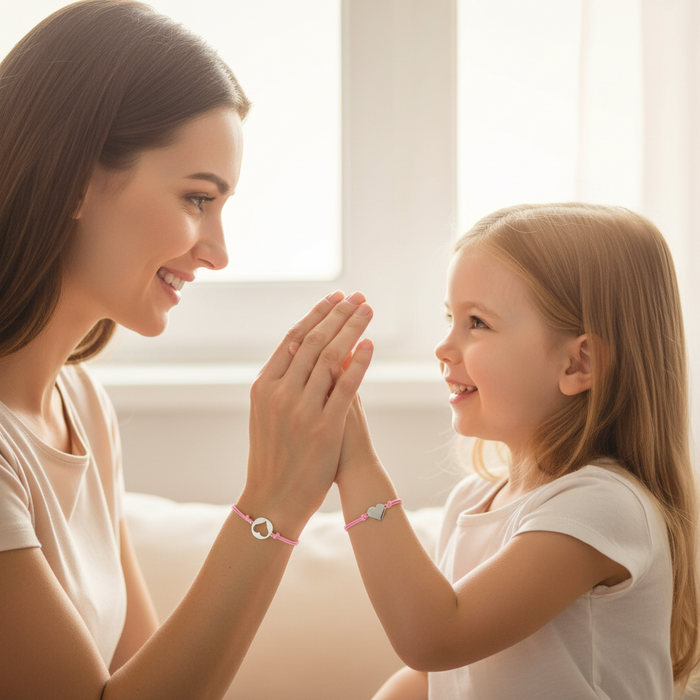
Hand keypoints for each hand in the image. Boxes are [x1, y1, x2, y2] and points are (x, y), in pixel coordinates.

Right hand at [241, 291, 373, 528]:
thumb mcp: (266, 413)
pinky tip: (370, 344)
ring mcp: (301, 409)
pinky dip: (359, 362)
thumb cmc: (273, 455)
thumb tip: (302, 351)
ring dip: (352, 329)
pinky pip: (345, 386)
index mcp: (264, 385)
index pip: (293, 338)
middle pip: (313, 340)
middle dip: (338, 314)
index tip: (335, 297)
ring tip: (368, 310)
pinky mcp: (323, 427)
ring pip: (329, 357)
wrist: (274, 499)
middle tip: (358, 296)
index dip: (317, 314)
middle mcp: (280, 392)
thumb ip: (282, 382)